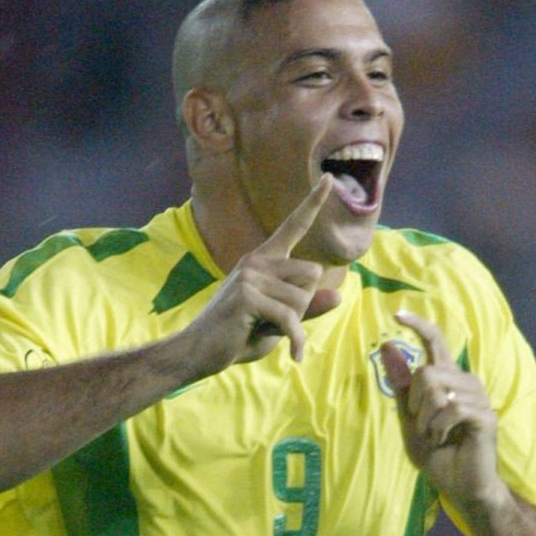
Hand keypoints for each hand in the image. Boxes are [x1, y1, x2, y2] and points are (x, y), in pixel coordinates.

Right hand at [184, 174, 341, 373]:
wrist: (198, 353)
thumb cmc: (239, 336)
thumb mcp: (279, 323)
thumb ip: (305, 309)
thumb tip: (337, 295)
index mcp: (264, 260)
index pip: (293, 226)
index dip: (312, 203)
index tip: (328, 179)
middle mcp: (257, 261)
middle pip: (312, 274)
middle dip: (305, 305)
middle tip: (278, 323)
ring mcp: (250, 276)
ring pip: (303, 298)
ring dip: (295, 324)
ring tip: (267, 332)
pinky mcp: (247, 296)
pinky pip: (290, 318)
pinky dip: (296, 341)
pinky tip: (294, 356)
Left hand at [380, 310, 500, 503]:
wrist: (460, 485)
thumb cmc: (438, 454)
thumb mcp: (410, 419)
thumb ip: (401, 385)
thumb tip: (386, 346)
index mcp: (447, 379)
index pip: (435, 341)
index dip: (418, 325)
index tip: (396, 314)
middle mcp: (465, 381)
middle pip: (427, 372)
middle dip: (415, 404)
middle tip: (425, 427)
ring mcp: (479, 397)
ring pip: (437, 390)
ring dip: (427, 420)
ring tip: (437, 437)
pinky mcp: (486, 415)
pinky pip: (451, 408)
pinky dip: (439, 428)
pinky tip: (447, 440)